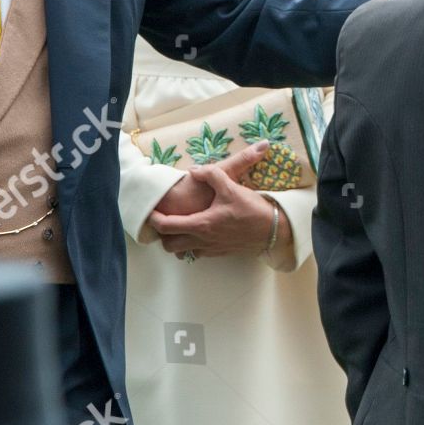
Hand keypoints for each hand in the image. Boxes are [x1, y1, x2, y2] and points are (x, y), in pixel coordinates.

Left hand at [149, 143, 277, 257]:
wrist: (273, 230)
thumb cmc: (251, 209)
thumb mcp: (231, 185)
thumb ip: (210, 174)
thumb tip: (194, 170)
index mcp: (202, 224)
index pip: (167, 226)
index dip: (154, 219)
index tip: (150, 211)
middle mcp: (203, 240)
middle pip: (169, 245)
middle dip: (161, 235)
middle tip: (162, 220)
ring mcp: (211, 249)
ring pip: (182, 252)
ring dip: (176, 241)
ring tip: (177, 227)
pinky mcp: (220, 252)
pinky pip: (197, 253)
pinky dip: (191, 246)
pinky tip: (197, 233)